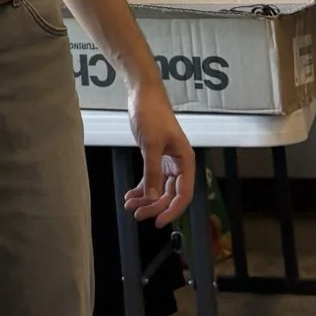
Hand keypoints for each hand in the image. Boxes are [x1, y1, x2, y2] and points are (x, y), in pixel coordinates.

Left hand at [124, 81, 194, 225]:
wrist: (143, 93)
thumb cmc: (151, 114)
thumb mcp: (151, 144)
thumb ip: (152, 172)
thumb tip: (153, 198)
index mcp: (185, 161)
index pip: (184, 194)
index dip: (172, 210)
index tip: (157, 222)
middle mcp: (180, 164)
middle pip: (170, 194)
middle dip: (154, 206)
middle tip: (136, 214)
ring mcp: (168, 162)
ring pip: (160, 189)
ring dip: (146, 199)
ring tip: (129, 206)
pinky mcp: (156, 157)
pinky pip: (152, 179)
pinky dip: (142, 188)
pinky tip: (130, 195)